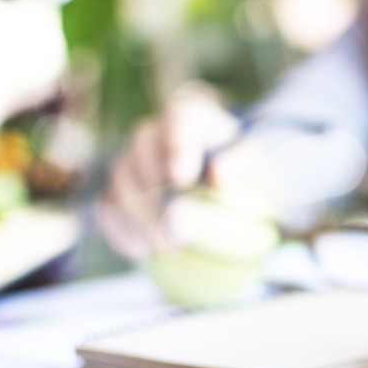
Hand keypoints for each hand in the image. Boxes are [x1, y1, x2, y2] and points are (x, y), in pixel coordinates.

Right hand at [95, 84, 239, 260]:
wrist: (235, 194)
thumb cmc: (250, 174)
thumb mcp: (259, 165)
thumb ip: (241, 164)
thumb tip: (218, 177)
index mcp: (192, 116)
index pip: (179, 117)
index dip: (177, 145)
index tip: (182, 178)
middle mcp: (156, 131)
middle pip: (142, 149)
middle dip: (156, 189)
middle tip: (176, 229)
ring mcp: (133, 159)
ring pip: (121, 178)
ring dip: (139, 216)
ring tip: (166, 248)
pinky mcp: (120, 189)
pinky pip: (109, 205)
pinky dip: (120, 228)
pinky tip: (140, 252)